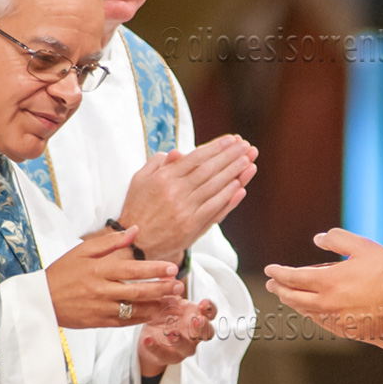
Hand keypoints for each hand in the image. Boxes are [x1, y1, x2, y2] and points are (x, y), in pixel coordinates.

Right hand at [45, 225, 183, 327]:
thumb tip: (135, 230)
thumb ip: (111, 242)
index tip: (172, 268)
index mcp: (99, 270)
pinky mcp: (99, 322)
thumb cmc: (63, 272)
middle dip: (162, 289)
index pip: (133, 270)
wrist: (42, 299)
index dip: (155, 270)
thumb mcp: (83, 250)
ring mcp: (101, 308)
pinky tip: (155, 313)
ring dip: (157, 305)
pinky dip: (142, 318)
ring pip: (135, 309)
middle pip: (138, 291)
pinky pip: (125, 321)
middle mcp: (102, 290)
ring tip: (173, 301)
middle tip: (179, 286)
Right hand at [117, 133, 256, 263]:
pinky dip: (228, 198)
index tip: (232, 139)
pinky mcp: (191, 227)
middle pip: (209, 170)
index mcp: (163, 178)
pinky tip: (240, 186)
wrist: (134, 243)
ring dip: (234, 173)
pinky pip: (214, 209)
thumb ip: (158, 163)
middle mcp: (175, 192)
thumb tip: (178, 152)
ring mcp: (184, 210)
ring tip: (248, 161)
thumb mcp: (139, 180)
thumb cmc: (137, 208)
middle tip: (246, 146)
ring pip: (214, 188)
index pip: (195, 158)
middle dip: (230, 156)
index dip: (216, 147)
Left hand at [138, 297, 216, 376]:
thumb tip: (168, 273)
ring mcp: (183, 348)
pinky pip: (164, 354)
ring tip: (171, 334)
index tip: (203, 303)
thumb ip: (169, 289)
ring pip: (187, 347)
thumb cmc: (164, 318)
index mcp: (196, 317)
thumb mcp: (166, 301)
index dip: (210, 309)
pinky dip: (156, 347)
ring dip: (180, 340)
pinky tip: (148, 339)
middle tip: (196, 320)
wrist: (150, 339)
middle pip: (207, 333)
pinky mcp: (168, 357)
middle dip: (202, 327)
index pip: (210, 313)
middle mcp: (194, 334)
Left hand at [264, 228, 382, 347]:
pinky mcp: (350, 333)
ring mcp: (338, 321)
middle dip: (280, 290)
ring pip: (308, 313)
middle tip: (273, 285)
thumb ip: (337, 239)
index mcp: (328, 283)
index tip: (270, 270)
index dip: (279, 273)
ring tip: (290, 297)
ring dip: (295, 304)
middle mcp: (328, 305)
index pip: (293, 278)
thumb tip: (319, 239)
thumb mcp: (363, 246)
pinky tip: (315, 312)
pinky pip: (324, 324)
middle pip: (294, 299)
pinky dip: (314, 315)